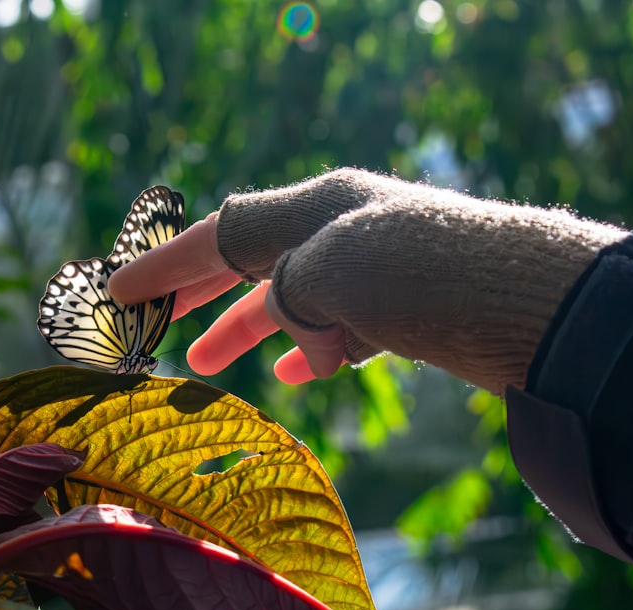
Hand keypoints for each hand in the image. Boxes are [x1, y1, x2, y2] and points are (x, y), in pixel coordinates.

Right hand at [109, 169, 623, 393]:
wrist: (516, 302)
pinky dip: (310, 351)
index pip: (217, 236)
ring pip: (290, 301)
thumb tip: (291, 338)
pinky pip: (338, 328)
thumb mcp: (322, 274)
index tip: (115, 291)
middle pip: (250, 261)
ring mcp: (372, 269)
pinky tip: (294, 379)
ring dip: (244, 332)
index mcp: (313, 208)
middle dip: (198, 295)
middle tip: (153, 323)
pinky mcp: (402, 308)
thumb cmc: (413, 277)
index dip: (162, 266)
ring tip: (201, 366)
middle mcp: (339, 230)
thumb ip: (284, 294)